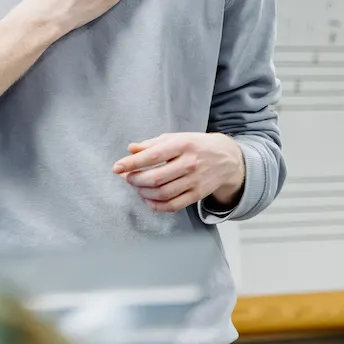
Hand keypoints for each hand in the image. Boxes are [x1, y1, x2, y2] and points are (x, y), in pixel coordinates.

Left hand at [113, 132, 245, 213]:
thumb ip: (152, 144)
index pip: (152, 155)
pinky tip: (148, 199)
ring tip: (137, 187)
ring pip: (162, 193)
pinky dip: (156, 205)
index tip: (117, 167)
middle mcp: (190, 163)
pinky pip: (173, 205)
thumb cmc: (196, 146)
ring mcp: (195, 181)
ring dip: (143, 192)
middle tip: (127, 178)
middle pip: (155, 178)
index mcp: (182, 144)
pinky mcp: (198, 195)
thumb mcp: (176, 138)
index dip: (131, 163)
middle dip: (135, 180)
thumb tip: (130, 149)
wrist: (227, 158)